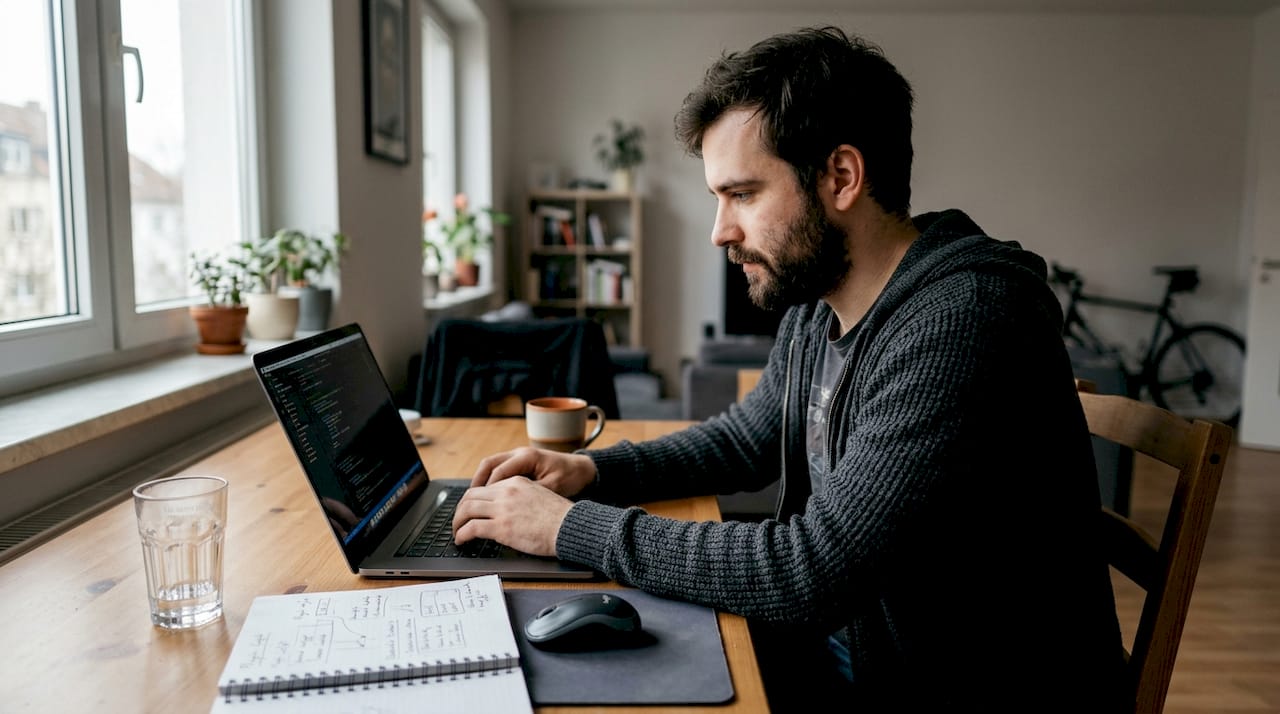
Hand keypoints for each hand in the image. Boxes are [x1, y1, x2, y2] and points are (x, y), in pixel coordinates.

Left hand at [452, 477, 571, 555]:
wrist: (570, 527)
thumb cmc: (560, 517)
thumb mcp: (539, 496)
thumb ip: (521, 498)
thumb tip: (509, 510)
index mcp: (516, 482)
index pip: (486, 487)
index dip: (473, 500)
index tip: (471, 510)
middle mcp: (506, 492)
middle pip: (471, 496)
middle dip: (461, 509)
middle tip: (459, 520)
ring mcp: (502, 509)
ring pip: (466, 510)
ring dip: (457, 522)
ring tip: (457, 531)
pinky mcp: (501, 527)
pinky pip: (471, 528)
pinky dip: (462, 534)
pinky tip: (461, 540)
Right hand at [470, 446, 596, 497]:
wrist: (584, 469)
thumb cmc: (571, 478)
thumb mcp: (553, 488)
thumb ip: (532, 494)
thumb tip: (512, 507)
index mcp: (528, 457)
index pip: (498, 471)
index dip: (486, 490)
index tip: (479, 506)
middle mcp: (520, 453)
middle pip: (489, 464)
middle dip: (476, 483)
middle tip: (468, 503)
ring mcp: (519, 457)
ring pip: (491, 466)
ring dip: (481, 482)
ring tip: (472, 500)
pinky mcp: (521, 463)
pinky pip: (499, 470)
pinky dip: (490, 482)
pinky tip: (488, 497)